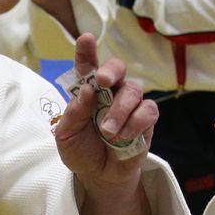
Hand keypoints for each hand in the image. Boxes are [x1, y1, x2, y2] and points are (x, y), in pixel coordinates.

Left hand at [53, 35, 155, 191]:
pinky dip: (135, 123)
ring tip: (107, 131)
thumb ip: (74, 113)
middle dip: (111, 70)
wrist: (99, 176)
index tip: (86, 38)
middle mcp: (110, 92)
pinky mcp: (146, 120)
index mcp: (88, 91)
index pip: (87, 66)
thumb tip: (87, 89)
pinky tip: (123, 136)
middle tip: (102, 81)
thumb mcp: (67, 135)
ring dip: (119, 110)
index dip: (87, 51)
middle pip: (117, 68)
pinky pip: (148, 111)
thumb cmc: (81, 150)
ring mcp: (130, 104)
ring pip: (133, 90)